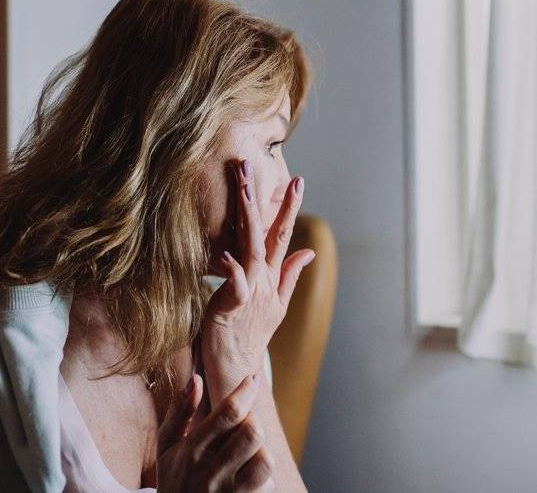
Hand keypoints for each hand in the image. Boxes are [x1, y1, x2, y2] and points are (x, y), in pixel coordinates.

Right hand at [157, 373, 273, 491]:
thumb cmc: (174, 481)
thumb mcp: (167, 448)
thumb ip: (179, 412)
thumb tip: (195, 379)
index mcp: (190, 452)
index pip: (227, 414)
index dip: (244, 391)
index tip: (251, 379)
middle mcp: (209, 474)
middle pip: (252, 432)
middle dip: (254, 421)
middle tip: (245, 424)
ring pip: (265, 460)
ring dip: (261, 451)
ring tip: (248, 453)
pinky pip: (268, 485)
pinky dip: (265, 479)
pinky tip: (248, 479)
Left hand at [202, 159, 315, 402]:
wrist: (239, 371)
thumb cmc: (248, 336)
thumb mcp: (275, 304)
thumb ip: (290, 275)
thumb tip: (309, 251)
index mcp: (270, 278)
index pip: (280, 235)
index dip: (287, 207)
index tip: (297, 179)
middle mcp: (262, 281)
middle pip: (264, 233)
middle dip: (259, 198)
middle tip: (250, 165)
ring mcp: (250, 293)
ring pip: (250, 248)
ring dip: (247, 217)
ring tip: (241, 190)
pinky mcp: (232, 309)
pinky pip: (235, 286)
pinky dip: (232, 271)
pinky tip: (228, 255)